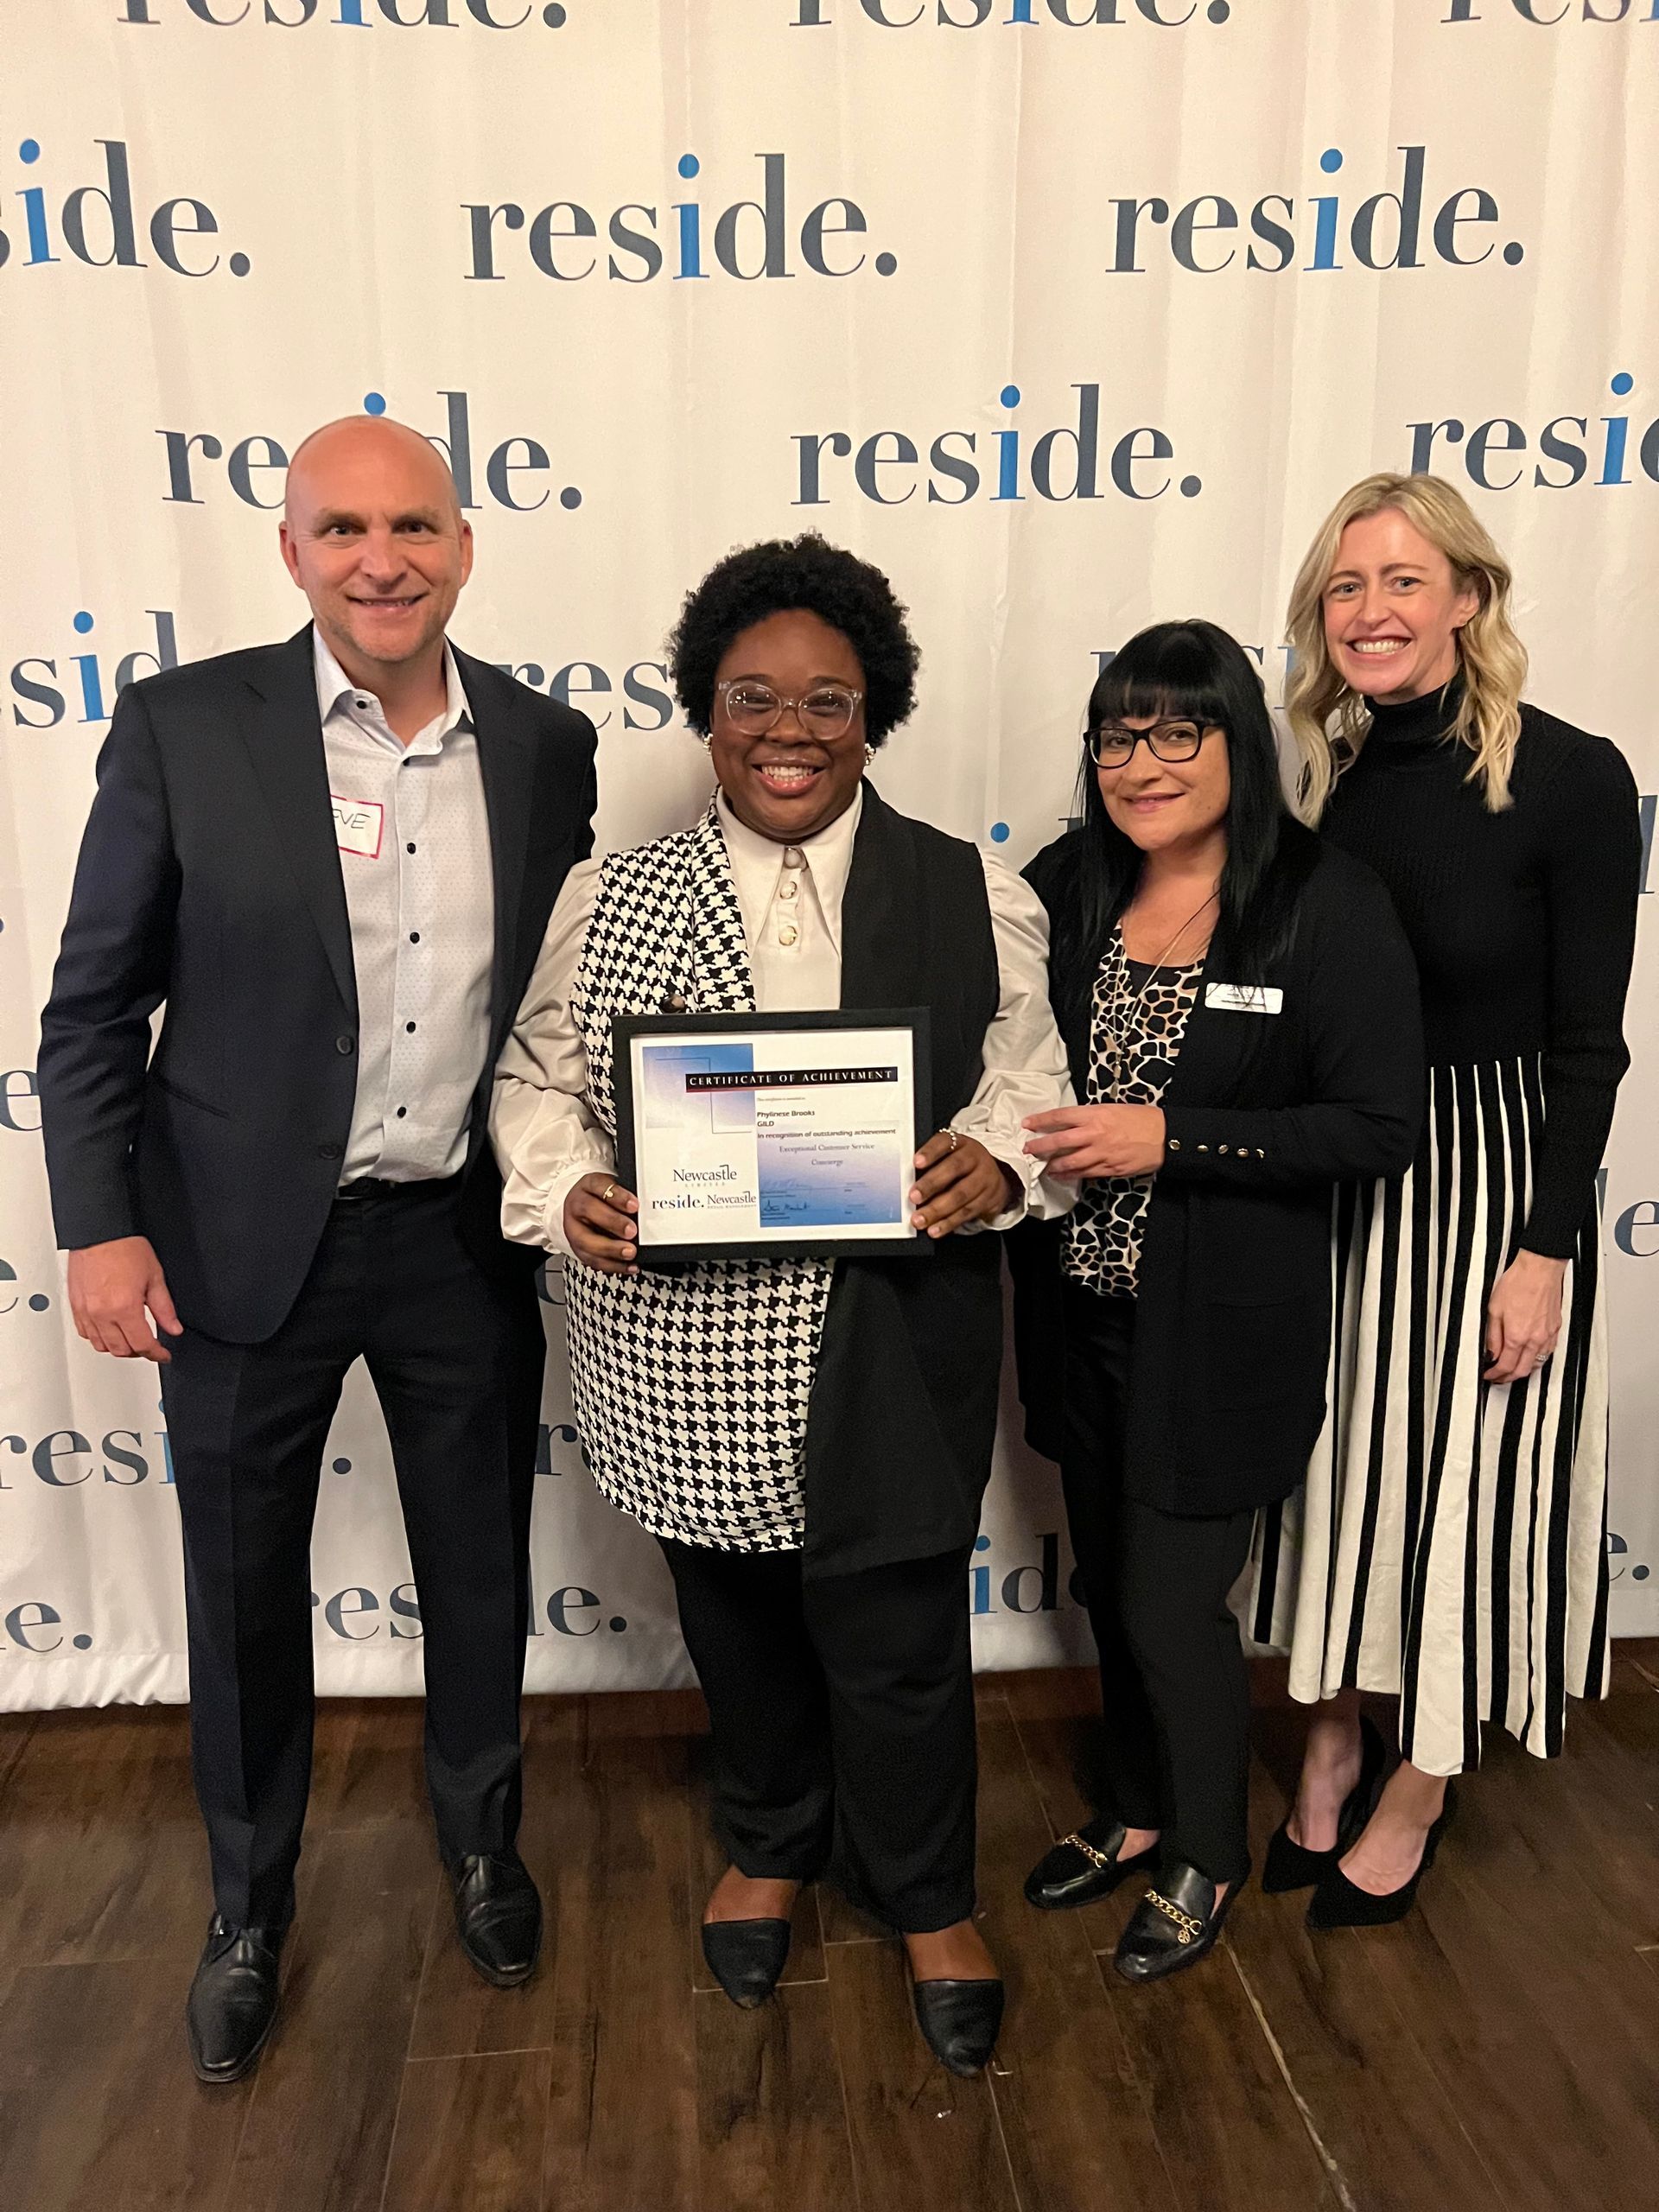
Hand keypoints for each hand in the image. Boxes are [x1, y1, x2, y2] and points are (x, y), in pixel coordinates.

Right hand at [67, 1236, 181, 1361]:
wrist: (99, 1233)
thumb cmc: (124, 1247)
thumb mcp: (155, 1277)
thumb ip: (164, 1308)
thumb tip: (173, 1327)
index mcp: (124, 1308)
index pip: (142, 1344)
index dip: (156, 1354)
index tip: (163, 1355)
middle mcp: (102, 1314)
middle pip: (120, 1350)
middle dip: (138, 1352)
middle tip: (149, 1347)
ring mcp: (86, 1311)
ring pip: (101, 1345)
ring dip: (117, 1348)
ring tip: (130, 1341)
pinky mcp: (75, 1306)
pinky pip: (85, 1333)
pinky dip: (98, 1338)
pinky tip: (109, 1331)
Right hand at [563, 1172, 638, 1274]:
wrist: (581, 1208)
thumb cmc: (602, 1198)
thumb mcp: (613, 1189)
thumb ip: (626, 1197)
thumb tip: (645, 1211)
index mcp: (588, 1185)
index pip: (599, 1185)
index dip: (617, 1196)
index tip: (635, 1205)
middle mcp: (576, 1205)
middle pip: (589, 1210)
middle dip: (613, 1222)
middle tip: (632, 1231)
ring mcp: (573, 1228)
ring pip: (586, 1240)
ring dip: (610, 1249)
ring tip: (630, 1252)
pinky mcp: (577, 1248)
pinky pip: (592, 1260)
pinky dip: (612, 1265)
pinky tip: (629, 1265)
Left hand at [910, 1132, 1019, 1238]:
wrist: (996, 1178)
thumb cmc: (963, 1166)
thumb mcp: (950, 1156)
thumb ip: (930, 1164)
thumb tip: (906, 1181)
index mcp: (961, 1143)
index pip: (945, 1142)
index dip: (930, 1152)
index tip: (916, 1162)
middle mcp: (975, 1158)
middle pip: (953, 1169)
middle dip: (931, 1184)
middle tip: (913, 1197)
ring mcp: (984, 1179)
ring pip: (960, 1195)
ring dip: (937, 1210)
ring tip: (920, 1219)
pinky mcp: (988, 1200)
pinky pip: (966, 1213)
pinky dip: (948, 1223)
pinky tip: (935, 1229)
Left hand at [1022, 1104, 1165, 1179]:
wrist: (1165, 1136)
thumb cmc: (1141, 1118)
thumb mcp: (1113, 1108)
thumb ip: (1091, 1116)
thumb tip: (1071, 1122)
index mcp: (1095, 1114)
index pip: (1061, 1116)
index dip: (1041, 1120)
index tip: (1027, 1124)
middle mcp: (1095, 1134)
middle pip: (1059, 1141)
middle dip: (1040, 1146)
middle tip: (1027, 1150)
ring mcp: (1102, 1153)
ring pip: (1070, 1162)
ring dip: (1053, 1165)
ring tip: (1043, 1167)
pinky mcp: (1110, 1169)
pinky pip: (1085, 1174)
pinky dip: (1071, 1175)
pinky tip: (1061, 1176)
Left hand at [1484, 1249, 1566, 1384]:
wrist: (1540, 1269)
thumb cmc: (1518, 1283)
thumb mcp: (1494, 1309)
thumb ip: (1492, 1336)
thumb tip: (1490, 1353)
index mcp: (1518, 1336)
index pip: (1505, 1366)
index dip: (1494, 1374)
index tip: (1488, 1374)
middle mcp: (1535, 1339)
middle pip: (1522, 1371)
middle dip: (1508, 1378)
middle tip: (1497, 1377)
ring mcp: (1548, 1335)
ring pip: (1537, 1364)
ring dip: (1523, 1371)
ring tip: (1511, 1369)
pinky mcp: (1556, 1329)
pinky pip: (1547, 1353)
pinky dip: (1536, 1360)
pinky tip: (1529, 1356)